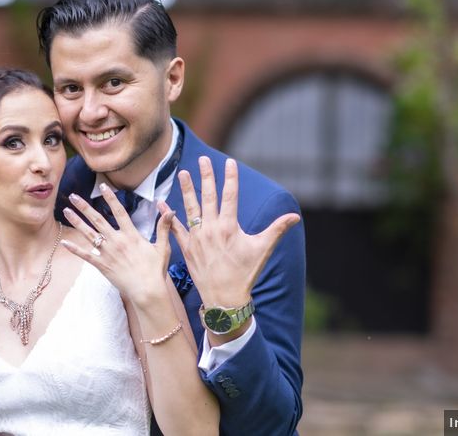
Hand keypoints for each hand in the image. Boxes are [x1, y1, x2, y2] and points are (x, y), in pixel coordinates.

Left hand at [60, 184, 176, 306]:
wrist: (146, 290)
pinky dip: (74, 249)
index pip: (119, 211)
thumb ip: (164, 227)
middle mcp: (117, 241)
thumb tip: (169, 210)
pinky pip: (85, 255)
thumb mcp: (162, 247)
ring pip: (89, 234)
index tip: (103, 187)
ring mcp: (108, 253)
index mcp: (131, 235)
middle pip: (98, 220)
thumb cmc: (155, 270)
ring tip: (66, 211)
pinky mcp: (102, 265)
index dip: (111, 198)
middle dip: (85, 206)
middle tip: (73, 196)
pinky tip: (64, 242)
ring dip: (77, 222)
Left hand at [162, 157, 299, 307]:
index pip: (231, 196)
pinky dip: (168, 216)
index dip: (230, 178)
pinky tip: (161, 204)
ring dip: (186, 190)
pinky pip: (175, 229)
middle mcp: (211, 229)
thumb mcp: (262, 250)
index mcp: (230, 227)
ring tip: (183, 173)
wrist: (225, 299)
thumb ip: (277, 229)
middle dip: (206, 176)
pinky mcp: (187, 248)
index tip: (229, 162)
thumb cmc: (245, 274)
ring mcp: (197, 238)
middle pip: (209, 197)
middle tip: (203, 159)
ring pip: (190, 209)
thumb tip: (295, 216)